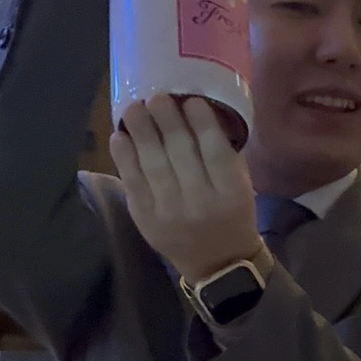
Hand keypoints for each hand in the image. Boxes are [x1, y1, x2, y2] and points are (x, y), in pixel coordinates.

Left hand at [110, 94, 261, 286]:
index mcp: (231, 193)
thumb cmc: (232, 216)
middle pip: (181, 153)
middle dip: (167, 120)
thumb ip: (225, 154)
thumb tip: (196, 110)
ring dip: (141, 132)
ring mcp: (170, 213)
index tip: (190, 99)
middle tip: (157, 96)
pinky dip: (124, 157)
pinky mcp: (147, 220)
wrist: (217, 264)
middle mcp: (201, 203)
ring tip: (134, 108)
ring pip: (154, 165)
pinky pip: (133, 183)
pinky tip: (120, 136)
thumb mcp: (241, 186)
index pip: (215, 151)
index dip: (201, 123)